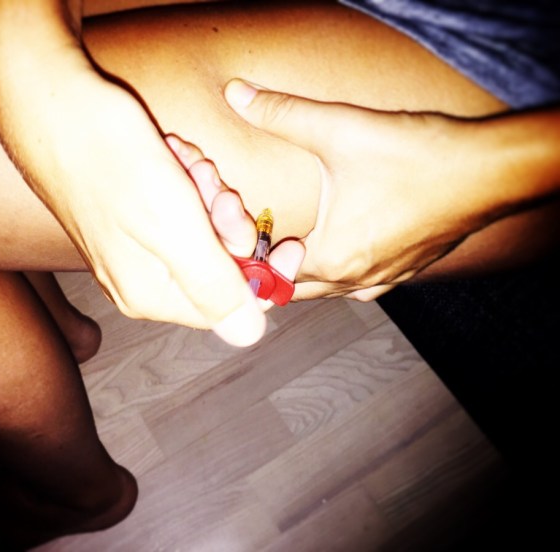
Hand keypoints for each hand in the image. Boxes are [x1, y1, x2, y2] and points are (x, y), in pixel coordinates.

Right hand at [0, 2, 264, 345]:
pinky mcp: (131, 219)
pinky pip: (180, 208)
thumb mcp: (173, 227)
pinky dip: (184, 178)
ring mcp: (134, 250)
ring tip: (180, 160)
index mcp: (151, 295)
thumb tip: (250, 335)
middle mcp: (142, 281)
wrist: (52, 106)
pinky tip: (168, 155)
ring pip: (203, 230)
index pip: (232, 306)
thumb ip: (212, 285)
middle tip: (206, 181)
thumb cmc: (108, 160)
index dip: (263, 274)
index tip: (281, 240)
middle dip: (226, 218)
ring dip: (205, 190)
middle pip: (218, 264)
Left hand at [224, 79, 503, 300]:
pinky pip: (364, 284)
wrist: (488, 171)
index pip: (273, 278)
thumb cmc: (416, 158)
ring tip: (297, 243)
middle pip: (299, 290)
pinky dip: (345, 272)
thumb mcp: (338, 130)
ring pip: (332, 289)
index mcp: (332, 258)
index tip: (250, 229)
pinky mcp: (408, 270)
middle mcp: (357, 279)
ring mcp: (386, 279)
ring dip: (310, 271)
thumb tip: (237, 95)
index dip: (254, 257)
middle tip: (266, 237)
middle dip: (277, 268)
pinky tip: (345, 247)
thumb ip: (281, 114)